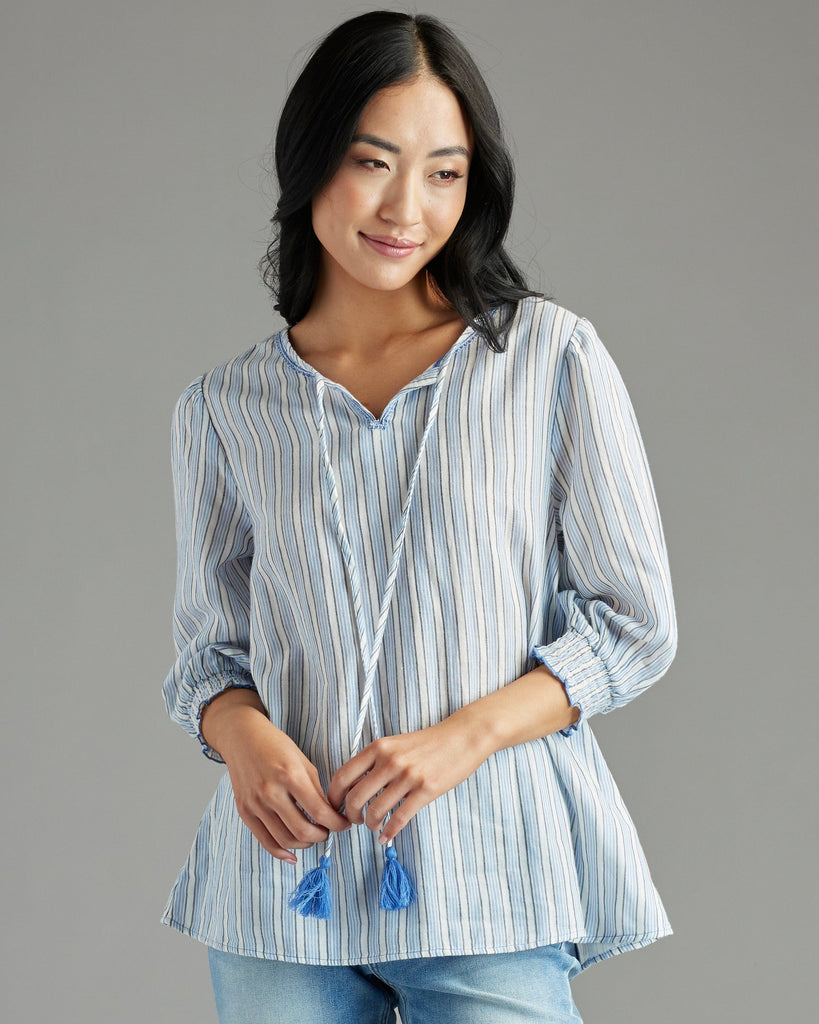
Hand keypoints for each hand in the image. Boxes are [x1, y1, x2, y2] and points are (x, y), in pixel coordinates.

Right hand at [213, 704, 349, 863]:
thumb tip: (330, 815)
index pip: (319, 812)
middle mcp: (271, 792)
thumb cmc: (275, 746)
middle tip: (329, 830)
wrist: (242, 738)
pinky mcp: (244, 811)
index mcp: (290, 775)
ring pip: (285, 840)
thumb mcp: (303, 762)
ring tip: (313, 835)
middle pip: (303, 831)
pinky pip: (265, 841)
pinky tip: (293, 854)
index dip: (337, 823)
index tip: (344, 824)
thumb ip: (316, 790)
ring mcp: (255, 804)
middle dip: (322, 836)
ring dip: (305, 844)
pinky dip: (281, 853)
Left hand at [327, 716, 491, 844]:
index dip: (333, 796)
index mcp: (379, 748)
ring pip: (376, 811)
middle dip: (350, 815)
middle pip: (355, 797)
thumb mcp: (396, 744)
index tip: (335, 807)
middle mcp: (390, 761)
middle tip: (354, 821)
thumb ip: (375, 762)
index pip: (343, 775)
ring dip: (371, 824)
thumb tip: (353, 787)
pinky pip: (400, 818)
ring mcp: (408, 776)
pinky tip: (387, 836)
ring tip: (374, 826)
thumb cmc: (428, 743)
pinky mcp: (426, 790)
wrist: (463, 736)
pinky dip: (389, 832)